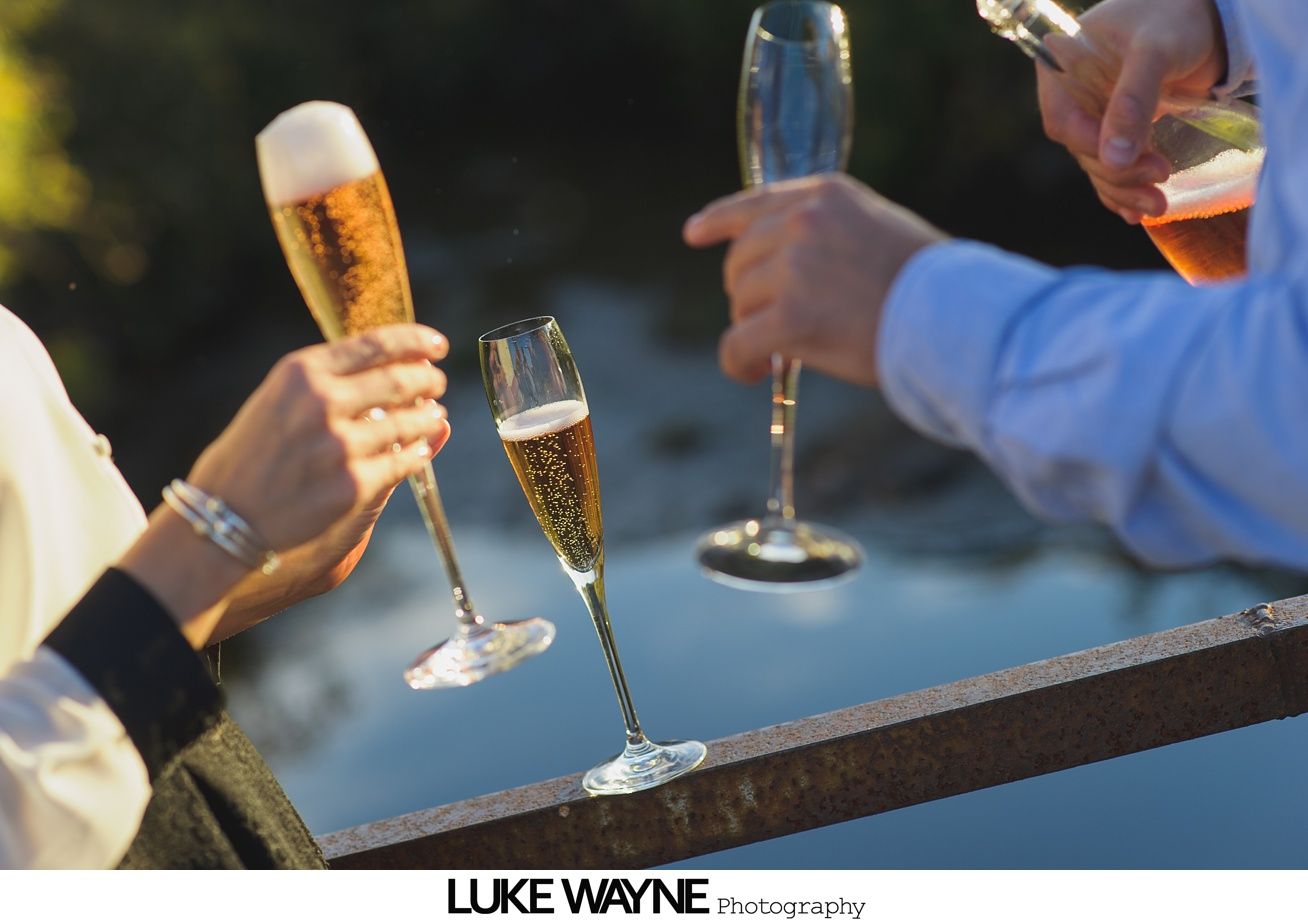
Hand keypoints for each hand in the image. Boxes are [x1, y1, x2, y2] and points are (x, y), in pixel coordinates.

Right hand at [119, 324, 451, 645]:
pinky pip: (404, 463)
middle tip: (436, 382)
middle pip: (401, 380)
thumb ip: (330, 383)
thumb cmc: (249, 457)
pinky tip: (421, 450)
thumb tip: (393, 369)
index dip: (416, 341)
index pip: (376, 344)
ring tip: (434, 416)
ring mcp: (340, 445)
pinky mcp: (353, 484)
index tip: (436, 344)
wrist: (223, 518)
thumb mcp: (278, 401)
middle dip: (428, 380)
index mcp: (301, 373)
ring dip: (429, 418)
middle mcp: (322, 402)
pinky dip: (419, 454)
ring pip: (410, 423)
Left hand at [683, 173, 944, 386]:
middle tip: (776, 323)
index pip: (754, 202)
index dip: (719, 221)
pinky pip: (737, 343)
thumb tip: (783, 267)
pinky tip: (757, 373)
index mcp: (825, 195)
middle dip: (751, 295)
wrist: (954, 317)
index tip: (693, 235)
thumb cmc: (929, 285)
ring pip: (740, 304)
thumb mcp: (877, 229)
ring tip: (779, 351)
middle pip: (741, 262)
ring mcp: (793, 269)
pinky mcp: (789, 318)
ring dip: (753, 329)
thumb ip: (830, 233)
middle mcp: (802, 222)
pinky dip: (739, 363)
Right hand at [1037, 0, 1226, 222]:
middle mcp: (1073, 92)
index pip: (1063, 119)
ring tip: (1158, 205)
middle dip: (1117, 171)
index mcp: (1064, 64)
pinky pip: (1113, 165)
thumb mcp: (1155, 52)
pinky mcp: (1119, 127)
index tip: (1121, 160)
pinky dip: (1125, 190)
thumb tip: (1113, 160)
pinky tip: (1138, 211)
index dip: (1088, 145)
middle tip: (1158, 178)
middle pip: (1082, 147)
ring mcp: (1096, 111)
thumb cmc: (1180, 18)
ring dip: (1124, 189)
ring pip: (1099, 162)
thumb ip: (1132, 101)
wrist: (1215, 15)